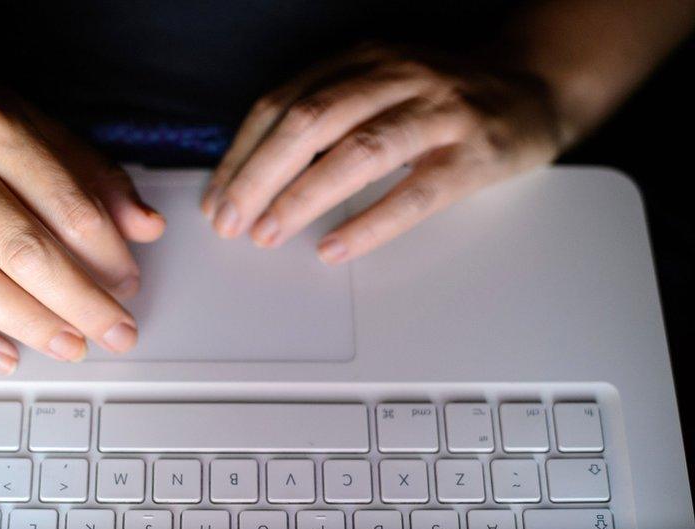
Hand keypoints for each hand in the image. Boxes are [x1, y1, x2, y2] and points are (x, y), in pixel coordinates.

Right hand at [0, 61, 164, 372]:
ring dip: (28, 324)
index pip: (68, 205)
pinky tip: (2, 354)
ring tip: (69, 346)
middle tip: (115, 333)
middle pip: (23, 250)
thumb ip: (94, 175)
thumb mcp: (35, 123)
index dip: (108, 255)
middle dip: (79, 302)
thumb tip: (147, 227)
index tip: (129, 284)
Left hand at [202, 45, 561, 262]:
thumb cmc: (441, 99)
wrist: (535, 88)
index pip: (282, 103)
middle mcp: (396, 76)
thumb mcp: (378, 85)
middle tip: (230, 222)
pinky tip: (334, 248)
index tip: (216, 198)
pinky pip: (414, 193)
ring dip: (303, 196)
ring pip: (357, 151)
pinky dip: (369, 223)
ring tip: (269, 234)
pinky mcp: (473, 154)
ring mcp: (437, 112)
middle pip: (309, 122)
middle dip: (259, 176)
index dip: (242, 153)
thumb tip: (254, 172)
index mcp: (361, 59)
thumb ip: (325, 112)